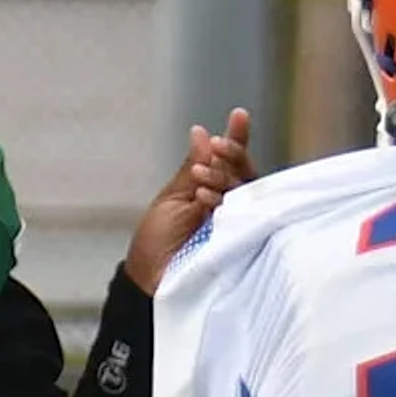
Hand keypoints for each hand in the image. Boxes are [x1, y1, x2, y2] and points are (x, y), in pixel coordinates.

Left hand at [124, 108, 254, 293]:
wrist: (149, 282)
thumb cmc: (157, 244)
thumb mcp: (172, 200)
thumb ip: (190, 169)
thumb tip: (202, 132)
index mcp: (212, 192)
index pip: (230, 162)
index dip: (237, 140)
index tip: (239, 115)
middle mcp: (230, 207)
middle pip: (245, 174)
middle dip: (233, 155)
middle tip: (218, 146)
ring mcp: (237, 225)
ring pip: (246, 192)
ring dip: (223, 176)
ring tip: (199, 173)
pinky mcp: (240, 243)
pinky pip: (243, 216)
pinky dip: (222, 201)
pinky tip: (204, 195)